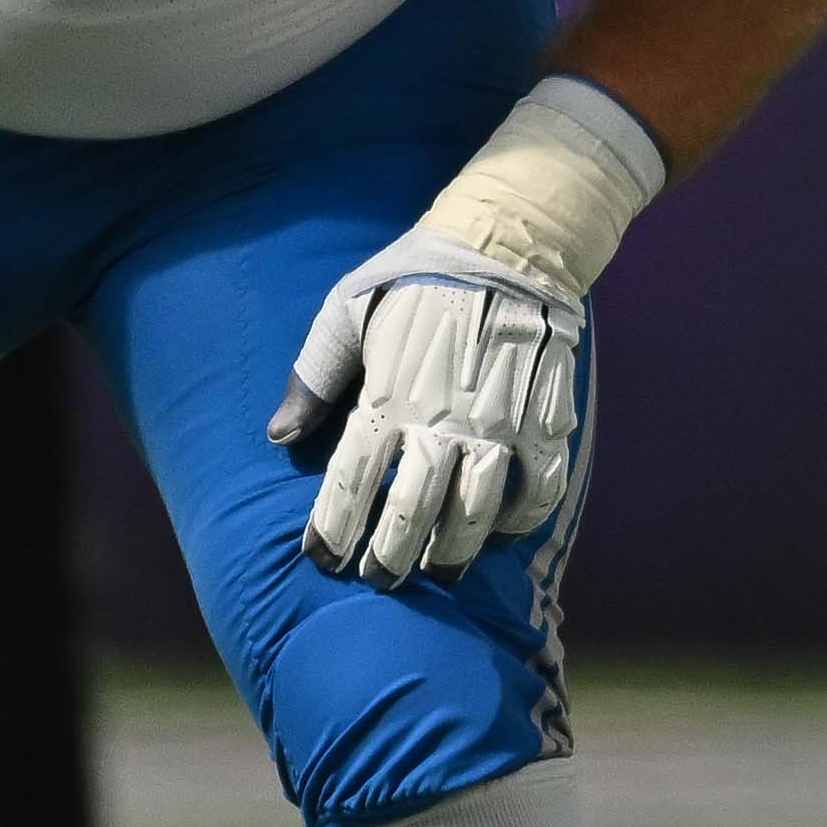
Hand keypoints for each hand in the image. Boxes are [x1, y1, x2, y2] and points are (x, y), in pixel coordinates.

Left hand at [271, 229, 586, 585]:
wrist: (509, 244)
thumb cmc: (416, 275)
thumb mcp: (346, 310)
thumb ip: (314, 376)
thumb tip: (280, 436)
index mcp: (389, 395)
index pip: (352, 482)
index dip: (333, 528)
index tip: (320, 559)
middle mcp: (444, 420)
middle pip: (412, 512)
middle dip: (389, 557)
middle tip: (377, 581)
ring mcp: (501, 425)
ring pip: (476, 512)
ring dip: (453, 553)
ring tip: (438, 574)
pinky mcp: (547, 419)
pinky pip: (539, 487)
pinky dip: (522, 519)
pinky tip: (502, 531)